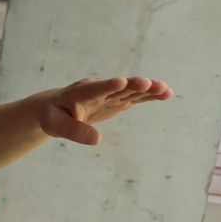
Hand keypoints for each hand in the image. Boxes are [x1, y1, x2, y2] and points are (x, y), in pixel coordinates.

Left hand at [36, 78, 172, 144]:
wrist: (56, 106)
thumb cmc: (54, 116)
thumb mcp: (57, 126)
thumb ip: (75, 131)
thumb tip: (98, 140)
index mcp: (79, 93)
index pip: (94, 89)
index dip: (106, 86)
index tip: (120, 82)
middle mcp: (98, 89)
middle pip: (118, 87)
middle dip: (132, 85)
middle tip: (147, 83)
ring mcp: (110, 93)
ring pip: (130, 90)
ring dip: (147, 89)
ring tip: (165, 89)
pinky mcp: (118, 100)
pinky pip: (135, 97)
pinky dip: (149, 96)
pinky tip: (166, 94)